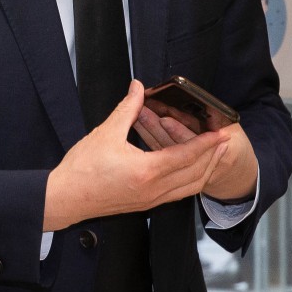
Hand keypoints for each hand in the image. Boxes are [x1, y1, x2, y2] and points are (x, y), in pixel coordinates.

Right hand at [44, 80, 229, 230]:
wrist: (66, 198)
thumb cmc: (82, 169)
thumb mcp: (105, 133)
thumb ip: (127, 109)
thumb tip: (138, 88)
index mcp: (146, 171)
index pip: (187, 155)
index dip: (207, 143)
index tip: (222, 132)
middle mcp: (154, 189)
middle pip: (196, 174)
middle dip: (213, 157)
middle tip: (225, 141)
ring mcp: (151, 199)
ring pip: (189, 187)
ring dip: (205, 170)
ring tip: (214, 154)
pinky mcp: (146, 203)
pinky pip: (178, 193)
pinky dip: (191, 180)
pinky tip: (191, 169)